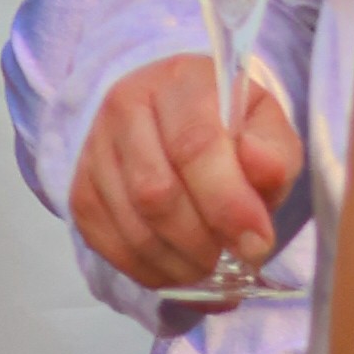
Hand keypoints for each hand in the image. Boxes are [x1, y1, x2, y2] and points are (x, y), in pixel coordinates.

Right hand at [74, 47, 300, 292]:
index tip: (256, 243)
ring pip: (131, 224)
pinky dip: (148, 270)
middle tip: (233, 260)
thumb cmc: (228, 126)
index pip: (195, 146)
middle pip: (155, 192)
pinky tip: (178, 270)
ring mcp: (94, 150)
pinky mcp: (80, 190)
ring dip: (177, 263)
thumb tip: (262, 169)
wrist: (173, 118)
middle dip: (201, 240)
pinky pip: (108, 244)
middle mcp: (125, 107)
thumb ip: (274, 151)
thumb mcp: (266, 127)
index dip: (227, 203)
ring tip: (209, 268)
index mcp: (179, 83)